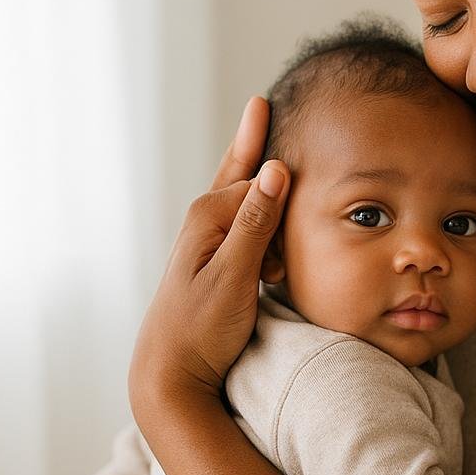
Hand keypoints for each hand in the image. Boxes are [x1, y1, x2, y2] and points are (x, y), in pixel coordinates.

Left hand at [128, 97, 289, 404]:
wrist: (170, 376)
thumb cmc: (199, 331)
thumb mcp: (233, 277)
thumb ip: (254, 223)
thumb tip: (276, 169)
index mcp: (208, 216)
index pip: (264, 180)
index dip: (292, 180)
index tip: (304, 135)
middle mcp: (206, 220)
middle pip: (246, 172)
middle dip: (258, 138)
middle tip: (262, 98)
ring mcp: (210, 240)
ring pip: (250, 199)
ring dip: (269, 186)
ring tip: (265, 132)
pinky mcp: (219, 260)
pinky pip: (249, 224)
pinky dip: (266, 219)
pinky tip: (276, 213)